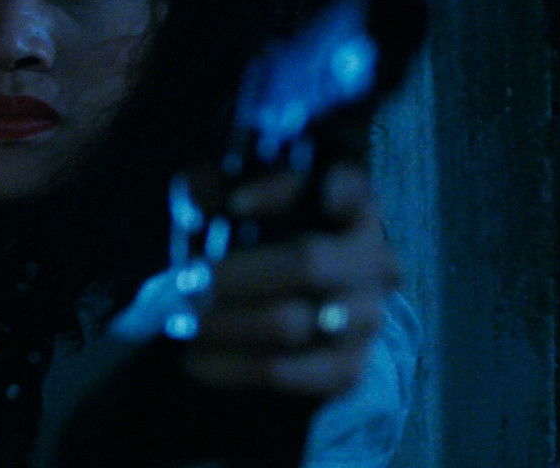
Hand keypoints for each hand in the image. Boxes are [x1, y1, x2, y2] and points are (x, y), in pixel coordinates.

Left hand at [183, 165, 398, 396]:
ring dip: (228, 323)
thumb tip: (194, 200)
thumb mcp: (238, 199)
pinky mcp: (347, 369)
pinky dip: (232, 367)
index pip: (342, 186)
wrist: (299, 308)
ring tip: (186, 320)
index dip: (288, 193)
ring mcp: (367, 318)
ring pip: (289, 324)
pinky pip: (286, 372)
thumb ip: (216, 189)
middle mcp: (374, 260)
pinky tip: (195, 358)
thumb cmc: (264, 238)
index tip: (234, 205)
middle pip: (309, 263)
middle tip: (189, 281)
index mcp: (357, 206)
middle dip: (240, 273)